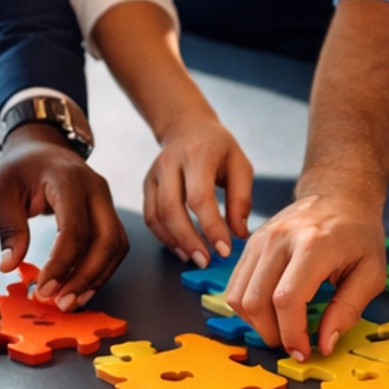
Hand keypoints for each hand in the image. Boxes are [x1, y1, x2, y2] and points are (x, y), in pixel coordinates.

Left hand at [0, 127, 127, 306]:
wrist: (40, 144)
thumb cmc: (19, 166)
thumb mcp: (2, 190)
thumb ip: (9, 227)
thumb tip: (10, 265)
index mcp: (68, 179)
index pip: (75, 228)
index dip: (62, 264)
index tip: (44, 289)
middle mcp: (96, 189)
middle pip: (107, 240)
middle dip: (86, 277)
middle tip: (60, 303)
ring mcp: (105, 200)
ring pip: (116, 247)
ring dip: (96, 278)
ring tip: (70, 302)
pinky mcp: (107, 212)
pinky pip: (113, 246)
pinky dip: (100, 270)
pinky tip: (80, 288)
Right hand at [142, 114, 252, 267]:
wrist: (188, 128)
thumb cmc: (219, 148)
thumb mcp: (240, 165)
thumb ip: (241, 200)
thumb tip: (238, 235)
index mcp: (197, 155)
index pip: (200, 197)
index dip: (211, 227)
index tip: (225, 250)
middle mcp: (169, 163)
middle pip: (171, 209)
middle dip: (188, 240)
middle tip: (206, 261)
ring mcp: (154, 175)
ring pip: (156, 216)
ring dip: (175, 242)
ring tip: (195, 258)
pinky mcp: (147, 186)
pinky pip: (150, 217)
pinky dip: (165, 238)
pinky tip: (182, 249)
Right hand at [223, 185, 388, 359]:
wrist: (339, 196)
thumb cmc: (358, 234)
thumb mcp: (371, 273)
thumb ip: (348, 310)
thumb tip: (324, 343)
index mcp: (313, 244)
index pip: (286, 299)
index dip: (292, 335)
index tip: (304, 352)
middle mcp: (280, 239)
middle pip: (256, 300)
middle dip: (272, 334)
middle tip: (293, 345)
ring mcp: (260, 239)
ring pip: (239, 295)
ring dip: (257, 323)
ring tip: (282, 330)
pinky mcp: (251, 243)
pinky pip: (235, 285)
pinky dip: (249, 307)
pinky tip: (271, 312)